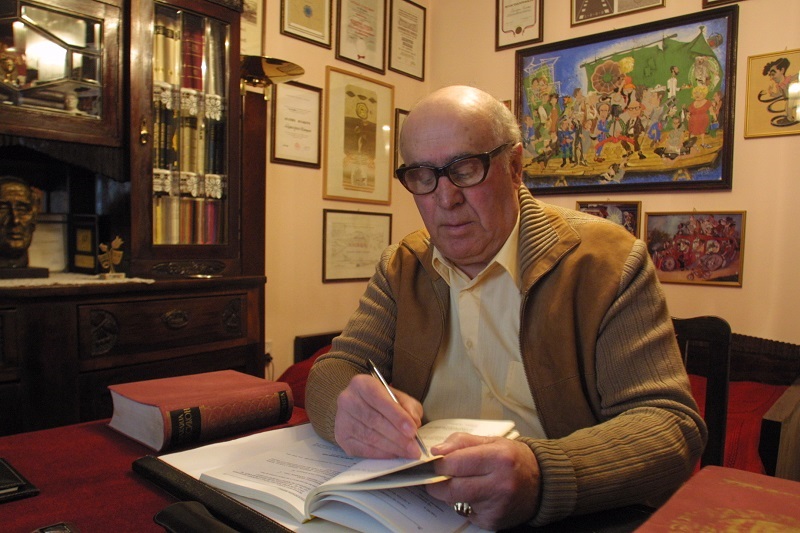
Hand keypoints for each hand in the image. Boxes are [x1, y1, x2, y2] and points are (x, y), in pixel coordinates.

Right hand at [334, 374, 423, 458]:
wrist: (360, 407)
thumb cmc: (382, 401)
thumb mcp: (398, 396)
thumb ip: (408, 406)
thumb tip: (413, 422)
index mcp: (362, 384)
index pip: (379, 399)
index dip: (397, 416)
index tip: (412, 430)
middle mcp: (347, 399)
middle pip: (374, 420)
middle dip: (397, 436)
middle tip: (414, 448)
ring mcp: (342, 419)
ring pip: (369, 436)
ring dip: (392, 447)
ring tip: (408, 453)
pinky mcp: (341, 437)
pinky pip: (363, 449)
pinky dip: (381, 454)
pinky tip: (394, 454)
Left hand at [426, 433, 541, 529]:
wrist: (542, 482)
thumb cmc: (514, 459)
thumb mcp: (491, 441)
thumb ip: (461, 442)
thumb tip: (437, 451)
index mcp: (499, 458)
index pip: (455, 463)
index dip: (439, 464)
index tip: (434, 462)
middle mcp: (500, 484)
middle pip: (452, 488)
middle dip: (437, 483)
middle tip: (437, 477)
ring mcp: (498, 506)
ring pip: (456, 502)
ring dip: (452, 494)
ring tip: (464, 483)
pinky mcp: (494, 521)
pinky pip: (467, 513)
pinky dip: (466, 505)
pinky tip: (478, 496)